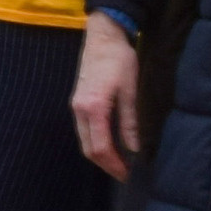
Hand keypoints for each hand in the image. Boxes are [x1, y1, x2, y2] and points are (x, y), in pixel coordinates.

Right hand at [70, 12, 144, 181]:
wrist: (103, 36)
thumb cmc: (119, 60)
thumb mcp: (130, 91)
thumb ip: (130, 122)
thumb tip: (134, 148)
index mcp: (94, 108)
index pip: (101, 147)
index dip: (114, 165)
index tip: (128, 174)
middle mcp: (80, 109)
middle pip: (89, 149)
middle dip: (106, 165)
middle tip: (125, 174)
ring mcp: (76, 105)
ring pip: (85, 141)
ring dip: (100, 155)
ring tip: (120, 162)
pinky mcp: (78, 101)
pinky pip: (84, 130)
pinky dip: (96, 142)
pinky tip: (111, 144)